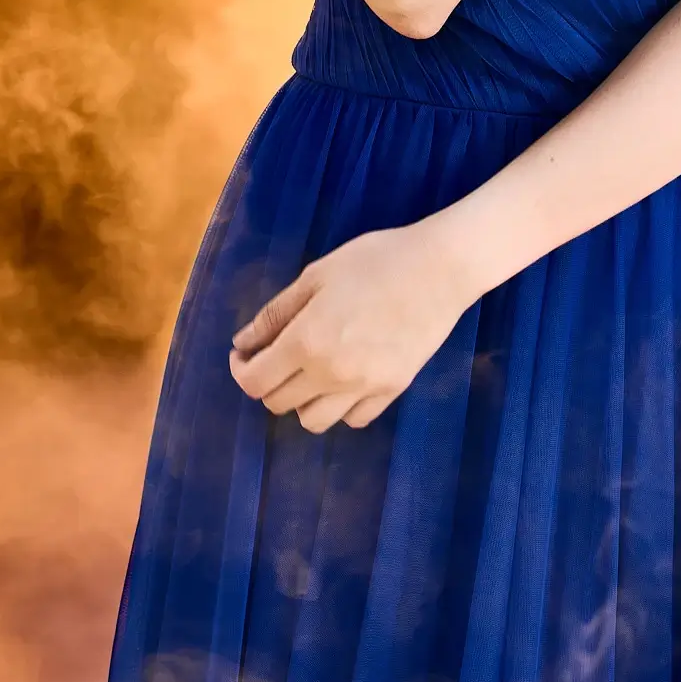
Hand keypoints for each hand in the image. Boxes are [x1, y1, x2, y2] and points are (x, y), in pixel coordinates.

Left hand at [228, 217, 475, 430]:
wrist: (440, 268)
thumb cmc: (375, 260)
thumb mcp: (317, 274)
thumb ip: (276, 313)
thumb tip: (244, 342)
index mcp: (307, 342)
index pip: (255, 382)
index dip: (240, 370)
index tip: (244, 354)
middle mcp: (331, 375)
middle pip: (278, 404)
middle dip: (268, 381)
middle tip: (277, 355)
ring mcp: (364, 387)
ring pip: (314, 421)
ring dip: (302, 400)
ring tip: (311, 371)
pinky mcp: (392, 390)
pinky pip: (354, 419)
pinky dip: (341, 407)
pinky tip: (345, 379)